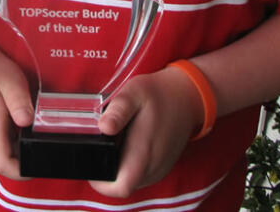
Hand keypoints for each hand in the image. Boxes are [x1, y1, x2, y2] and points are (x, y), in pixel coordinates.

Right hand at [0, 54, 33, 179]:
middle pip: (5, 163)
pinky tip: (18, 124)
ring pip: (3, 156)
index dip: (22, 172)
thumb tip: (26, 122)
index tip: (39, 161)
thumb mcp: (11, 80)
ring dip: (18, 149)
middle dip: (24, 157)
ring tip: (28, 127)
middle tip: (39, 137)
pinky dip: (11, 141)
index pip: (3, 165)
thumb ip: (18, 101)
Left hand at [91, 67, 202, 196]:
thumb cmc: (158, 95)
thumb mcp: (134, 93)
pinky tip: (128, 145)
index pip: (119, 187)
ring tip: (115, 143)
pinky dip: (131, 165)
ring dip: (119, 168)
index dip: (100, 183)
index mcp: (143, 154)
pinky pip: (141, 175)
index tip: (93, 163)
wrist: (187, 98)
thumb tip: (104, 127)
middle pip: (122, 186)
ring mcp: (159, 170)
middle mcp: (153, 168)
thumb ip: (118, 110)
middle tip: (101, 146)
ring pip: (132, 182)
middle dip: (107, 171)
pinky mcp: (162, 167)